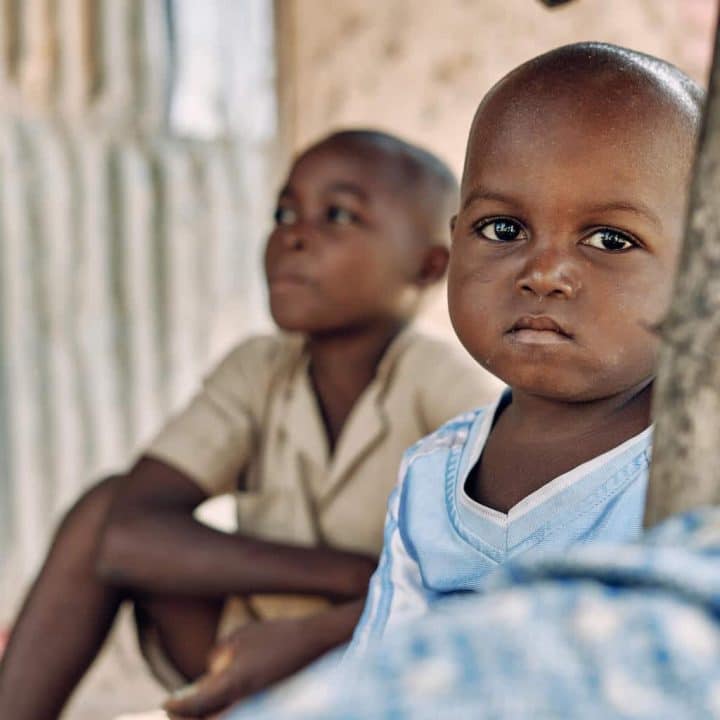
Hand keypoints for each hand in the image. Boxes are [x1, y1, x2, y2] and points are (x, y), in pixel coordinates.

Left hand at [163, 615, 330, 717]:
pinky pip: (239, 713)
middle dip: (190, 719)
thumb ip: (220, 654)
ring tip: (197, 708)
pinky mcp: (266, 706)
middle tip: (176, 710)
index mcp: (232, 684)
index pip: (193, 707)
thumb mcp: (242, 637)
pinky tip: (222, 700)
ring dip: (209, 716)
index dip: (175, 708)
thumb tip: (210, 671)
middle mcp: (243, 702)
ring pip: (223, 719)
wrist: (315, 642)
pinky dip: (225, 711)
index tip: (165, 704)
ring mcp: (256, 707)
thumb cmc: (277, 636)